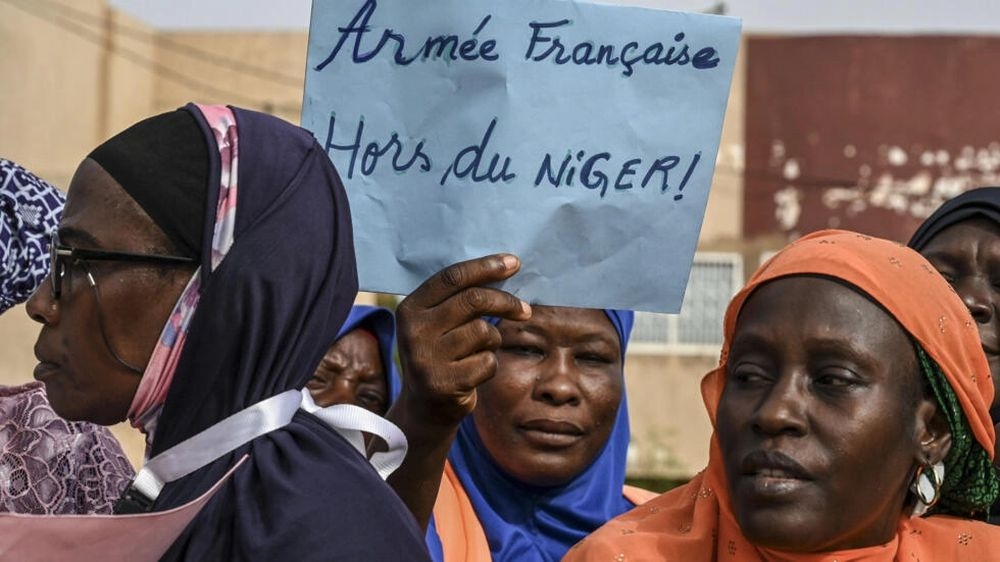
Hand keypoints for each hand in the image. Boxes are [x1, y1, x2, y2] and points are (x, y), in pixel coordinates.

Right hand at [395, 254, 530, 426]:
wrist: (424, 407)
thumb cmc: (441, 354)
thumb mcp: (436, 323)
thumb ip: (458, 298)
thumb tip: (505, 267)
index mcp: (410, 309)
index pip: (452, 278)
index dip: (486, 267)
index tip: (514, 263)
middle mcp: (414, 331)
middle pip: (473, 301)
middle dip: (506, 302)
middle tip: (525, 309)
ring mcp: (427, 359)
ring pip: (484, 332)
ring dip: (493, 340)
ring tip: (481, 351)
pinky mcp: (445, 383)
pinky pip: (488, 362)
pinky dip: (490, 365)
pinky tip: (474, 372)